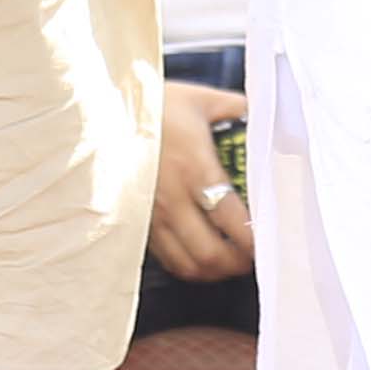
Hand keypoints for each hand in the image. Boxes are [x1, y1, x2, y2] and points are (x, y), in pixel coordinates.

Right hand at [149, 76, 254, 277]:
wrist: (100, 113)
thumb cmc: (155, 106)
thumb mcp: (201, 100)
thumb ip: (239, 110)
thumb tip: (266, 119)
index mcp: (195, 168)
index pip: (231, 218)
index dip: (253, 238)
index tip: (270, 240)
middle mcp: (172, 199)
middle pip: (210, 252)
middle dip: (238, 262)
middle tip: (255, 256)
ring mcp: (152, 215)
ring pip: (187, 264)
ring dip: (215, 269)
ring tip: (232, 261)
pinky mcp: (138, 223)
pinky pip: (167, 258)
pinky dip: (190, 265)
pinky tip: (202, 255)